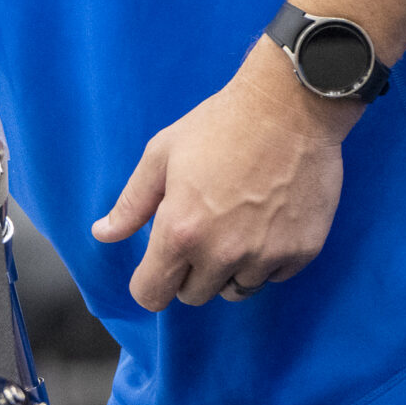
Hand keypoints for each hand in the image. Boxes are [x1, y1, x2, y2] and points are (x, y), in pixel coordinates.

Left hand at [91, 41, 358, 309]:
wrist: (290, 108)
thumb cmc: (219, 126)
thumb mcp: (161, 155)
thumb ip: (132, 203)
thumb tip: (102, 234)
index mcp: (180, 231)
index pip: (153, 294)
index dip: (149, 283)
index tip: (156, 268)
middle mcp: (223, 253)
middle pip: (194, 296)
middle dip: (188, 272)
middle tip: (199, 231)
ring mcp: (266, 255)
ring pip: (236, 290)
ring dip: (228, 270)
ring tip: (233, 225)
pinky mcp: (303, 252)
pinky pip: (274, 276)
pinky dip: (266, 260)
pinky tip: (265, 222)